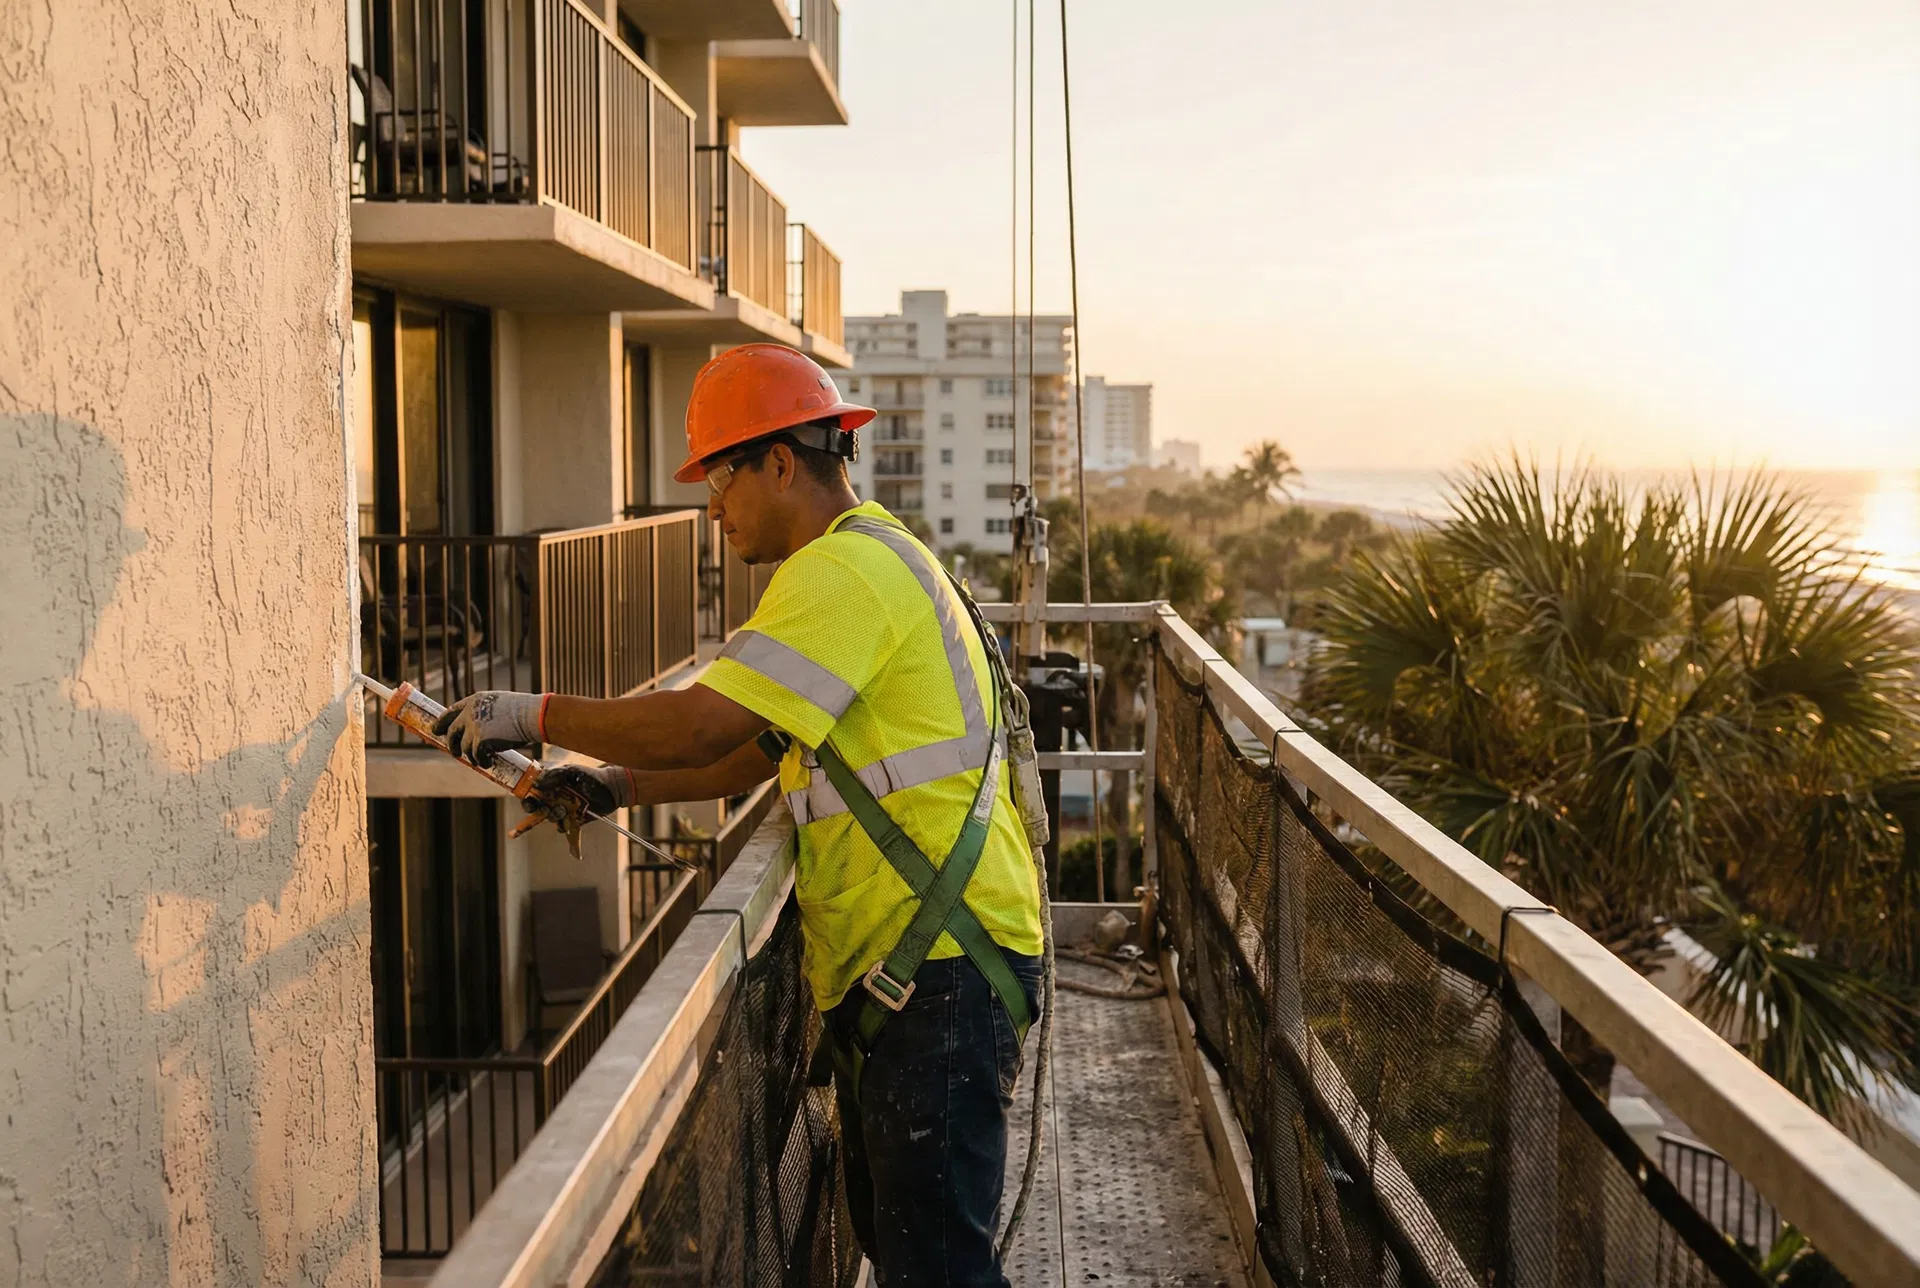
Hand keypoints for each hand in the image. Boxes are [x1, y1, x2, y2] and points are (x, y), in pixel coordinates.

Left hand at [432, 690, 547, 764]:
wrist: (532, 716)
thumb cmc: (523, 711)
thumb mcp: (499, 705)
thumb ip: (484, 713)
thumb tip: (477, 731)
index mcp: (474, 701)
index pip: (450, 711)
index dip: (442, 722)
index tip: (438, 730)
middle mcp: (469, 713)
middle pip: (452, 732)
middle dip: (451, 744)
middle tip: (455, 752)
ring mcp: (473, 728)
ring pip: (463, 748)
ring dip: (471, 756)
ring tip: (481, 760)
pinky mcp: (479, 742)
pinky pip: (476, 757)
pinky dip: (482, 762)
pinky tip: (489, 762)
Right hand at [523, 763, 635, 820]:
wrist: (611, 789)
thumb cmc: (591, 776)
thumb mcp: (571, 771)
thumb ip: (554, 775)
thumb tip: (536, 784)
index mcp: (550, 784)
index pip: (530, 791)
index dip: (526, 797)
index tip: (529, 800)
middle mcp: (553, 798)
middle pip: (535, 807)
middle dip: (534, 809)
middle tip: (543, 807)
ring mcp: (562, 809)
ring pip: (548, 818)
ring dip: (553, 815)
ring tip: (563, 809)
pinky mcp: (572, 821)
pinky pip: (562, 827)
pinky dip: (564, 825)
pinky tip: (570, 818)